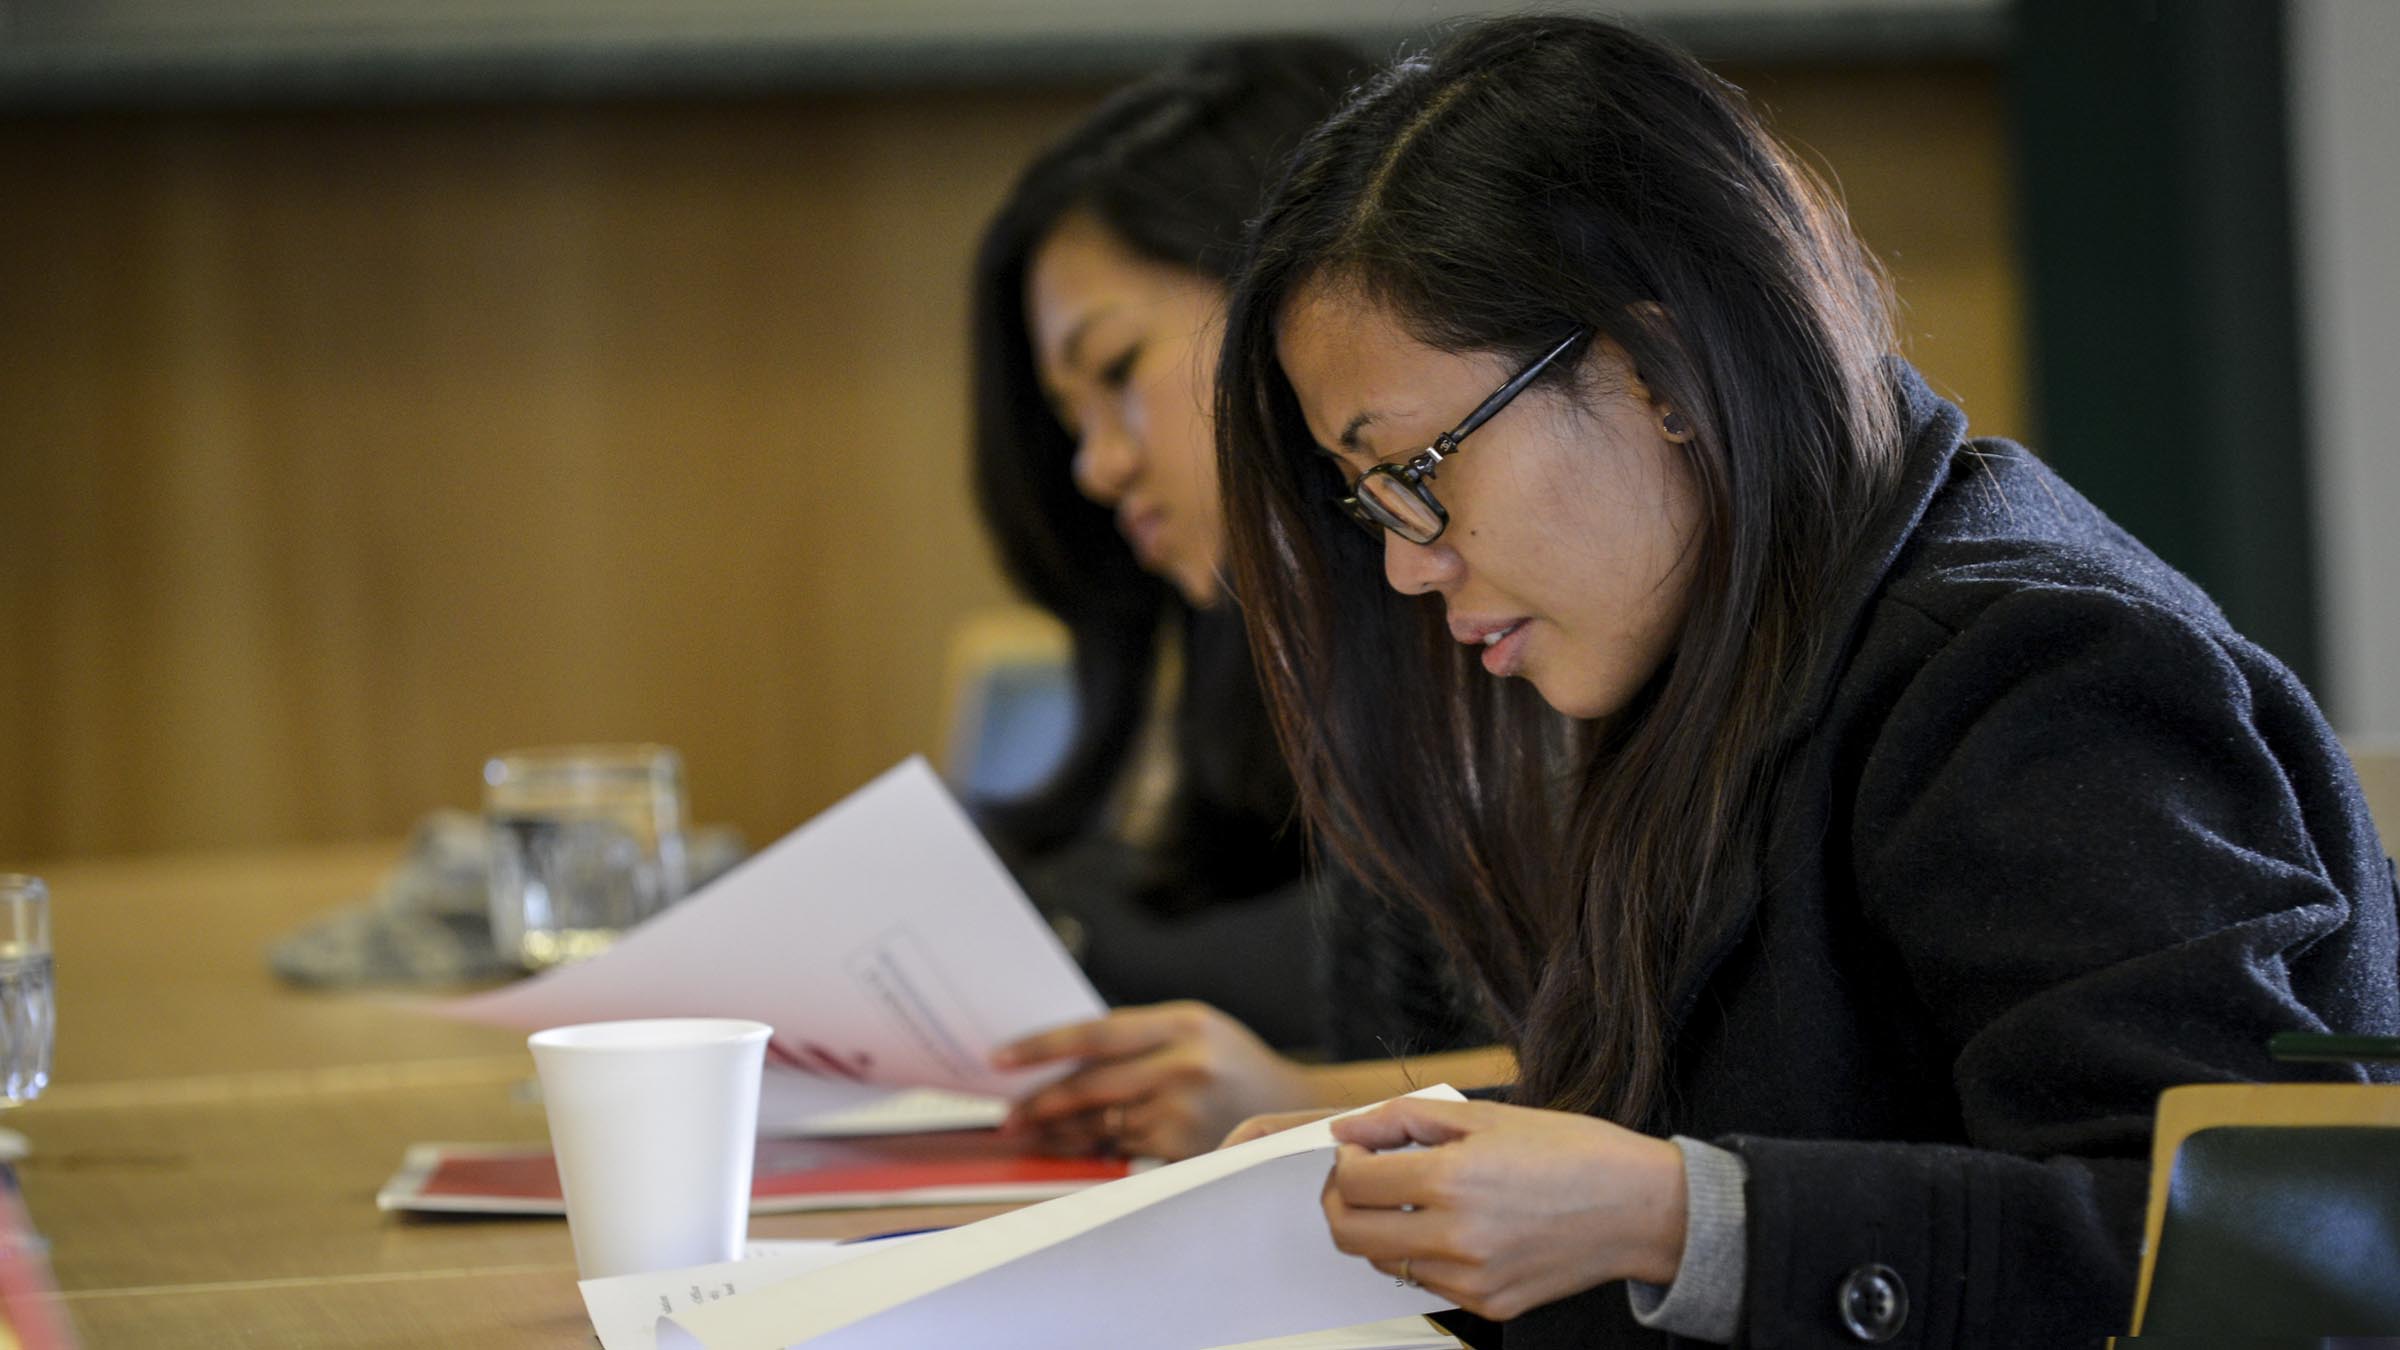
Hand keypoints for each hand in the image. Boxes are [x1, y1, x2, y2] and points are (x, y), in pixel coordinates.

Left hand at [992, 1001, 1319, 1160]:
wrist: (1296, 1109)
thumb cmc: (1232, 1064)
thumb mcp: (1194, 1030)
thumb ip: (1138, 1037)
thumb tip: (1059, 1059)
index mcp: (1184, 1023)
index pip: (1096, 1033)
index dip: (1041, 1046)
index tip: (999, 1058)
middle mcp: (1185, 1064)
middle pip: (1091, 1084)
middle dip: (1040, 1102)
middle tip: (1007, 1114)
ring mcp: (1186, 1109)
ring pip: (1101, 1123)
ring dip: (1058, 1132)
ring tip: (1029, 1133)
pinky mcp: (1186, 1147)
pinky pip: (1123, 1149)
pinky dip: (1093, 1149)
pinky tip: (1073, 1148)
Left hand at [1320, 1096, 1686, 1321]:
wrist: (1638, 1207)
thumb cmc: (1571, 1151)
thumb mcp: (1485, 1115)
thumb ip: (1404, 1120)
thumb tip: (1348, 1130)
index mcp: (1453, 1179)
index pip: (1353, 1183)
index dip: (1342, 1162)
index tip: (1356, 1151)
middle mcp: (1457, 1237)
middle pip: (1350, 1233)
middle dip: (1339, 1202)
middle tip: (1357, 1179)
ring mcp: (1472, 1279)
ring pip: (1383, 1262)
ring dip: (1378, 1229)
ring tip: (1409, 1198)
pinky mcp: (1489, 1305)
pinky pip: (1427, 1282)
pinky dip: (1422, 1253)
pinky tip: (1450, 1224)